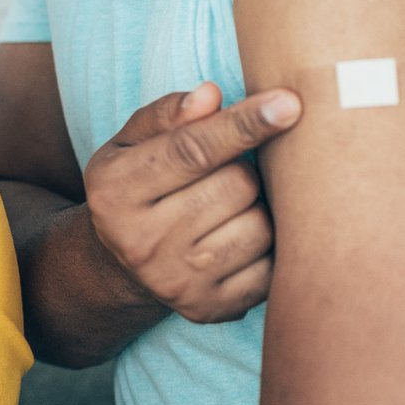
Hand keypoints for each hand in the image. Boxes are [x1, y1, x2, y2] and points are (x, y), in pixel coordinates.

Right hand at [83, 83, 298, 324]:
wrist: (120, 265)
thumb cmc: (136, 186)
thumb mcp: (130, 144)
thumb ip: (166, 116)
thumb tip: (211, 95)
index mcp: (115, 191)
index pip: (190, 150)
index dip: (243, 124)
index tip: (289, 103)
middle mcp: (141, 241)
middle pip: (236, 185)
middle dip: (243, 169)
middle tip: (224, 173)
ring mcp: (176, 280)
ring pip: (261, 226)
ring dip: (257, 208)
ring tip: (229, 207)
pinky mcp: (208, 308)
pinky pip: (271, 267)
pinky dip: (267, 247)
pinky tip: (240, 237)